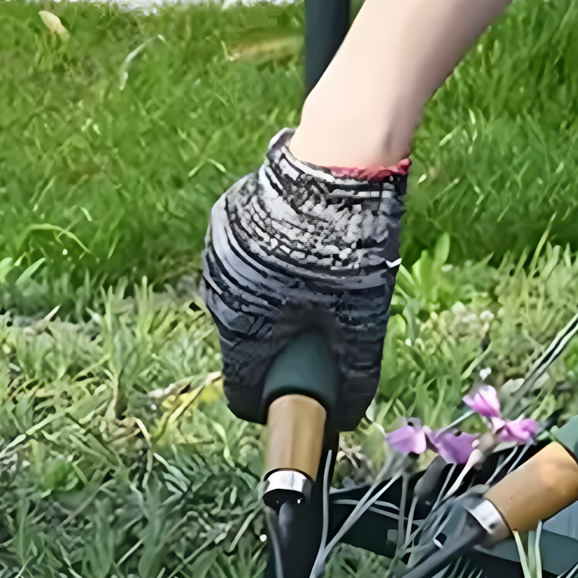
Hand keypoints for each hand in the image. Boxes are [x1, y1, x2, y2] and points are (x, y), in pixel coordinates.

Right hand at [201, 131, 407, 428]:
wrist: (338, 159)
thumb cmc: (347, 244)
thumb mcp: (362, 317)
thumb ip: (354, 374)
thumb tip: (349, 417)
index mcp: (241, 325)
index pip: (246, 391)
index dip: (278, 401)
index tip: (307, 396)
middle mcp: (216, 291)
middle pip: (249, 342)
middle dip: (286, 347)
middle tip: (329, 331)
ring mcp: (216, 250)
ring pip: (248, 298)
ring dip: (279, 303)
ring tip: (326, 281)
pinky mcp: (226, 216)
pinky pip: (248, 259)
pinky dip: (273, 265)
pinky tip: (309, 246)